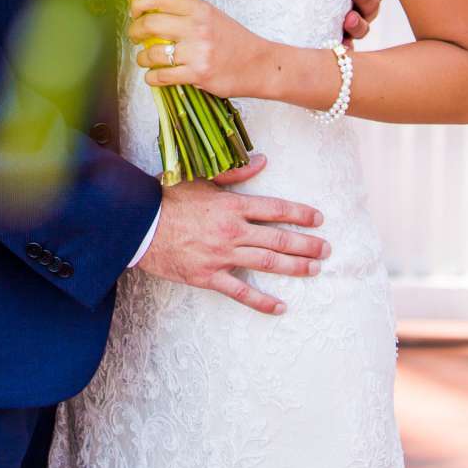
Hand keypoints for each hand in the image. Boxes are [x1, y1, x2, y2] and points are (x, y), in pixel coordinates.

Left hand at [129, 0, 267, 99]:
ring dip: (142, 58)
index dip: (139, 2)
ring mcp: (197, 52)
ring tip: (144, 59)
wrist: (259, 64)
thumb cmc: (233, 40)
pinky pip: (163, 76)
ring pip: (153, 53)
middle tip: (135, 36)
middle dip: (135, 31)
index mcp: (200, 8)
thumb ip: (186, 12)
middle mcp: (197, 27)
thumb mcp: (212, 16)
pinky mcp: (198, 74)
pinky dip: (152, 77)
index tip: (134, 11)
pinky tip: (153, 76)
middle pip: (150, 24)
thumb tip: (152, 10)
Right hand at [140, 155, 327, 314]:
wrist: (140, 225)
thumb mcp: (201, 179)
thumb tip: (262, 160)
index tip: (318, 218)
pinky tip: (280, 307)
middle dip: (306, 244)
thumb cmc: (169, 198)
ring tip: (314, 269)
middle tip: (327, 249)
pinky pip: (241, 292)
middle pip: (277, 239)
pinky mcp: (210, 277)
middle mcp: (232, 231)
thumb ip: (235, 172)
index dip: (299, 214)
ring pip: (266, 264)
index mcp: (231, 205)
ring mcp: (222, 256)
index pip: (274, 209)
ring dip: (294, 268)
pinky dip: (262, 302)